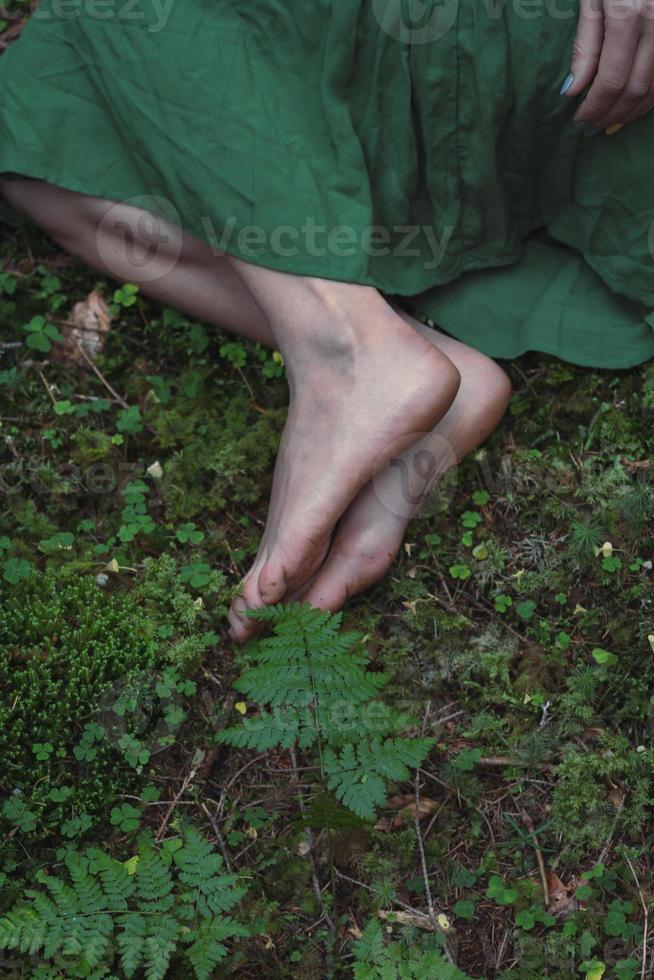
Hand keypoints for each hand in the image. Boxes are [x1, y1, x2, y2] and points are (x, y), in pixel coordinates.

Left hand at [563, 0, 653, 130]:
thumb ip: (586, 43)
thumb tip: (573, 90)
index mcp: (629, 15)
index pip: (611, 80)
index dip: (595, 107)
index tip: (581, 122)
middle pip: (635, 88)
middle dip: (612, 115)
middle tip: (592, 128)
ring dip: (633, 110)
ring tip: (611, 122)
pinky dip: (652, 94)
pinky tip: (635, 104)